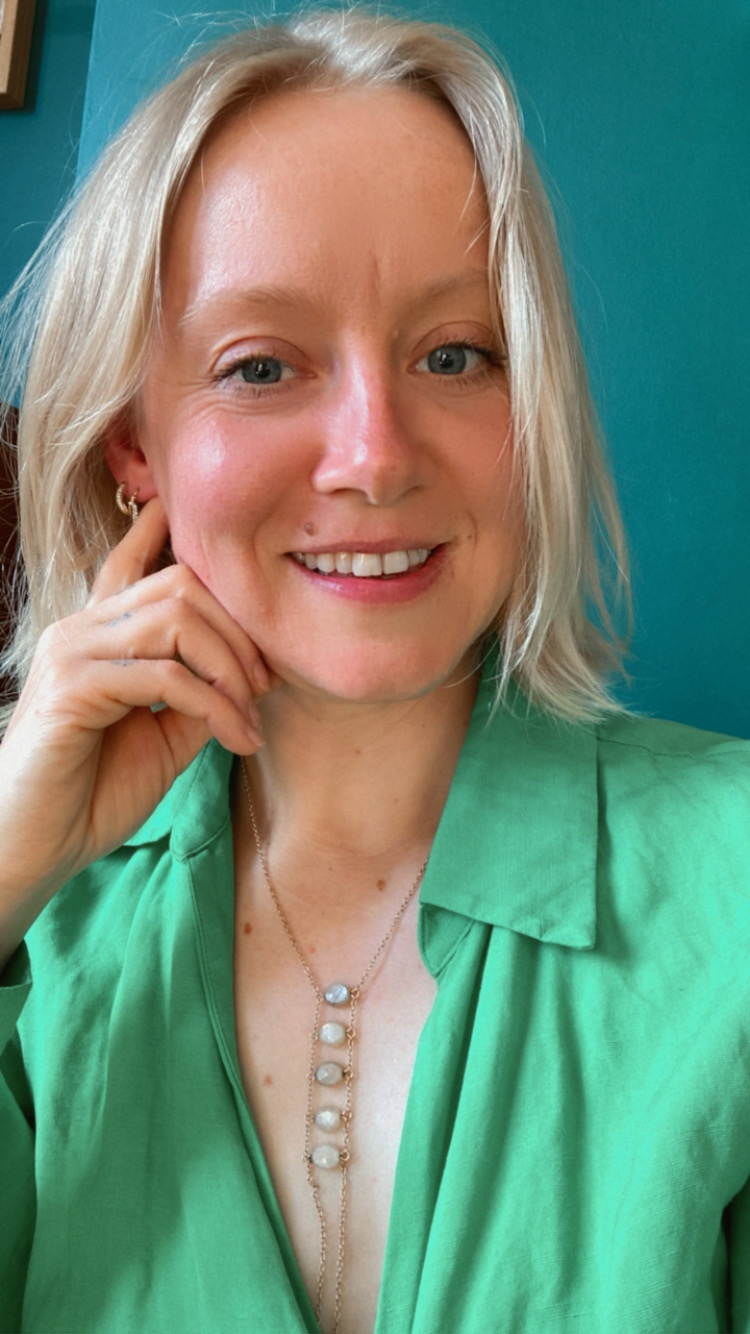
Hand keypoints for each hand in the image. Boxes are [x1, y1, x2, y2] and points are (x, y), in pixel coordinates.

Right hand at [0, 498, 269, 963]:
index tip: (210, 532)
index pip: (131, 563)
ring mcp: (73, 652)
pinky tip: (236, 738)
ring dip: (231, 669)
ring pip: (177, 621)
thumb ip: (197, 695)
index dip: (165, 533)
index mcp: (98, 635)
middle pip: (179, 585)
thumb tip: (246, 674)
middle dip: (239, 632)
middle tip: (267, 685)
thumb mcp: (164, 737)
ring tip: (250, 717)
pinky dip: (214, 705)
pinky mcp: (73, 687)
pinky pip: (164, 676)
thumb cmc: (93, 794)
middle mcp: (81, 630)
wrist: (36, 848)